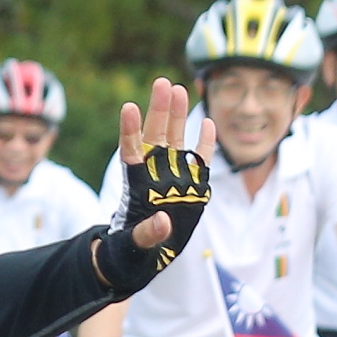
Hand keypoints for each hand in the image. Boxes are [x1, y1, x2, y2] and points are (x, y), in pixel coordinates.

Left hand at [113, 80, 214, 254]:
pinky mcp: (191, 184)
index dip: (129, 130)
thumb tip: (163, 223)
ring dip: (177, 115)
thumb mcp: (136, 245)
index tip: (128, 107)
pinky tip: (207, 122)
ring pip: (174, 140)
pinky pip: (199, 159)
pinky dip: (204, 143)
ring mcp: (173, 175)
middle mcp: (154, 173)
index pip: (130, 151)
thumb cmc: (133, 248)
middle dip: (159, 109)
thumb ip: (147, 234)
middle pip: (155, 135)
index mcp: (136, 184)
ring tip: (179, 88)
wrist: (147, 253)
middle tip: (162, 83)